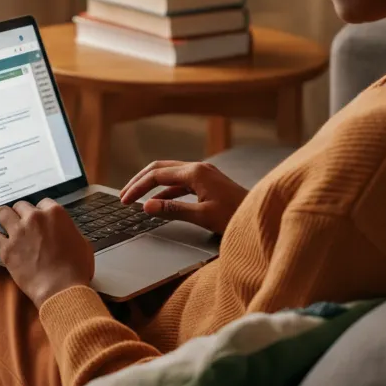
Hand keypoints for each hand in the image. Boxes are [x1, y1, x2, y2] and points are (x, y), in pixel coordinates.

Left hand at [0, 199, 94, 308]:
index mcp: (55, 213)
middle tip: (23, 224)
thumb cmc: (75, 269)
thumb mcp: (82, 243)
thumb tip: (65, 233)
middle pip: (21, 206)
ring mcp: (19, 232)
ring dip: (4, 219)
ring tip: (6, 226)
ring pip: (2, 213)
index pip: (42, 203)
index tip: (39, 220)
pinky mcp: (6, 249)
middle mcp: (35, 218)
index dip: (41, 212)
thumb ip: (69, 231)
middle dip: (22, 214)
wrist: (62, 289)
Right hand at [119, 160, 248, 234]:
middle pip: (160, 168)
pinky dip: (166, 190)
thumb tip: (146, 207)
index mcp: (196, 172)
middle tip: (124, 196)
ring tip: (137, 198)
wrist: (262, 216)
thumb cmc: (236, 216)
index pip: (157, 174)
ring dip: (152, 185)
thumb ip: (173, 210)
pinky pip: (181, 183)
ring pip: (170, 174)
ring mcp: (205, 174)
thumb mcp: (202, 216)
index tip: (124, 200)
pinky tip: (160, 202)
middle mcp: (199, 168)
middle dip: (140, 181)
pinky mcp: (209, 182)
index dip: (137, 187)